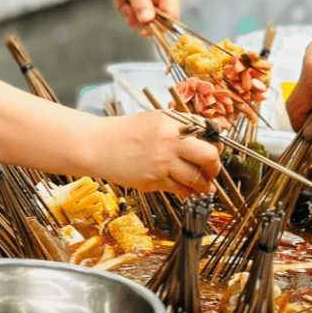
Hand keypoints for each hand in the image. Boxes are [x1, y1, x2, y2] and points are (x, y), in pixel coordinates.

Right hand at [88, 112, 220, 196]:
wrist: (96, 146)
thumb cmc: (122, 133)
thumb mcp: (153, 120)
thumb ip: (178, 127)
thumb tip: (203, 138)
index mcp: (172, 121)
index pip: (208, 131)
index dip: (215, 143)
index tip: (214, 150)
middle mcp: (171, 140)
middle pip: (210, 156)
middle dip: (215, 166)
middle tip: (213, 171)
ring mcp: (163, 161)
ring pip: (197, 177)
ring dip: (204, 184)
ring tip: (204, 186)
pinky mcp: (155, 179)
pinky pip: (180, 189)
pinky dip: (188, 192)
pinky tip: (188, 191)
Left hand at [108, 0, 179, 35]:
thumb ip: (140, 1)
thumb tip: (148, 22)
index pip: (172, 16)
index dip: (160, 27)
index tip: (141, 32)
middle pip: (155, 20)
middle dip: (136, 17)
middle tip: (124, 6)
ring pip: (142, 17)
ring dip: (127, 10)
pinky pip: (135, 11)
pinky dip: (124, 6)